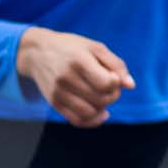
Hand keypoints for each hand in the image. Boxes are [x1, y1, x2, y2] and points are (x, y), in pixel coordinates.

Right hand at [17, 27, 133, 127]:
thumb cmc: (72, 48)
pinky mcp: (54, 103)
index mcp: (79, 60)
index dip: (116, 82)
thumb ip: (116, 65)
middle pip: (101, 99)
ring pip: (90, 112)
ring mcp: (59, 92)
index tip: (111, 75)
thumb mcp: (95, 48)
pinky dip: (92, 120)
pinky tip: (99, 112)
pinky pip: (77, 120)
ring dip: (102, 108)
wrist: (38, 53)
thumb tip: (130, 86)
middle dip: (112, 95)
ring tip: (101, 96)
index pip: (107, 83)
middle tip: (109, 86)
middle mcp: (66, 78)